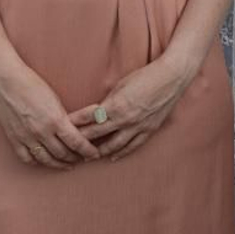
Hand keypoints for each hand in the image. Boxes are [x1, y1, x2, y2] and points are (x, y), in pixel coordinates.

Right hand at [0, 61, 100, 168]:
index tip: (94, 154)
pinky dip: (37, 162)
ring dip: (59, 164)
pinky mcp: (14, 139)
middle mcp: (41, 132)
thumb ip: (67, 116)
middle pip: (63, 153)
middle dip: (76, 158)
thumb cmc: (33, 84)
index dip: (88, 151)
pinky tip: (44, 161)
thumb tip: (83, 126)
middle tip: (83, 158)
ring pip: (46, 160)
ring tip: (68, 164)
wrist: (6, 81)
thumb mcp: (56, 99)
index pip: (77, 142)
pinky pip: (27, 158)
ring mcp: (26, 138)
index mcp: (55, 120)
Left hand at [70, 53, 198, 161]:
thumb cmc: (146, 76)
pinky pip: (132, 146)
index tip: (62, 127)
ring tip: (86, 156)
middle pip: (96, 135)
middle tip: (67, 147)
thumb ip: (108, 101)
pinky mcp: (149, 130)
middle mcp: (125, 119)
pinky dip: (120, 153)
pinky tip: (111, 157)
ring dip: (98, 152)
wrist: (172, 77)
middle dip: (80, 141)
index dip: (74, 123)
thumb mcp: (121, 85)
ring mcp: (138, 127)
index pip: (88, 118)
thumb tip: (96, 112)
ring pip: (113, 146)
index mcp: (115, 106)